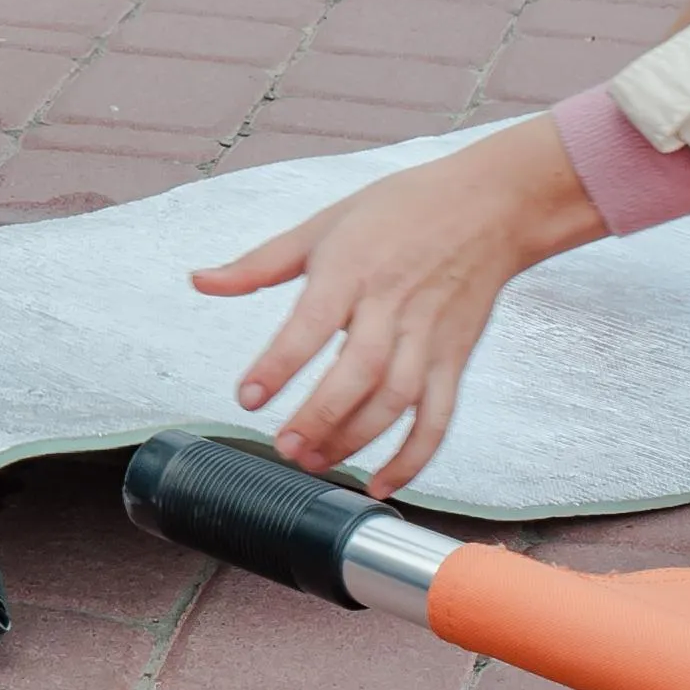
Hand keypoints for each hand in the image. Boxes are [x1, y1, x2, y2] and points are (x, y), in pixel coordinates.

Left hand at [193, 120, 604, 497]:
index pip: (312, 321)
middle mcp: (393, 305)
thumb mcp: (323, 224)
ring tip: (316, 461)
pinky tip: (381, 483)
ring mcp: (428, 335)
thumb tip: (201, 281)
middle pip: (360, 370)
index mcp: (353, 268)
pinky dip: (415, 456)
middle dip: (321, 415)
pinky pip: (439, 416)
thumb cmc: (400, 210)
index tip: (247, 396)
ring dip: (357, 438)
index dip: (280, 363)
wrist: (488, 206)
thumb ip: (260, 263)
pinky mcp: (454, 357)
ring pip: (397, 399)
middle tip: (284, 446)